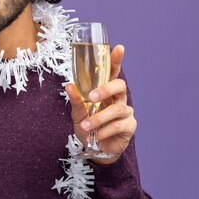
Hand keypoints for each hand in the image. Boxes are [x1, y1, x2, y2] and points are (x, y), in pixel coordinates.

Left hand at [65, 45, 136, 164]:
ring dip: (99, 117)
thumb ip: (76, 101)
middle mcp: (118, 98)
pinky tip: (97, 135)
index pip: (112, 72)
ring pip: (117, 109)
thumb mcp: (77, 114)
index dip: (116, 60)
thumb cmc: (88, 127)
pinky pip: (118, 125)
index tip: (119, 48)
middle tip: (91, 97)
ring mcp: (126, 112)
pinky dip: (105, 130)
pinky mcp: (129, 126)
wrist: (95, 150)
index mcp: (106, 91)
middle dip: (106, 89)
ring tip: (86, 126)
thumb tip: (69, 85)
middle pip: (120, 85)